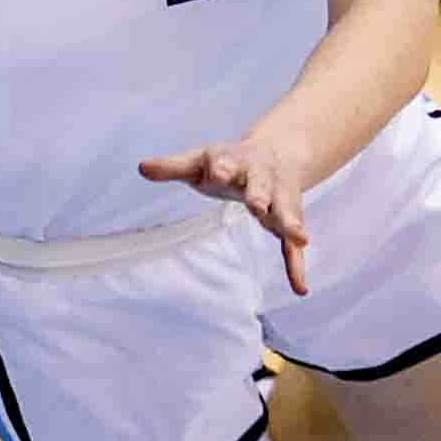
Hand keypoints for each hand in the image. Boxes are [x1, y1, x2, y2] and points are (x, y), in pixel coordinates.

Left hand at [138, 138, 315, 294]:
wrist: (277, 152)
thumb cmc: (227, 161)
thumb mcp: (200, 160)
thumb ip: (173, 166)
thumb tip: (141, 167)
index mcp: (236, 161)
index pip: (227, 163)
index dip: (222, 167)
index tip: (218, 171)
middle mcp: (262, 178)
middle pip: (262, 186)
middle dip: (260, 195)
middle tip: (257, 206)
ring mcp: (279, 199)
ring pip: (287, 211)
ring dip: (291, 224)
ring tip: (300, 238)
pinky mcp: (288, 220)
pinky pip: (293, 246)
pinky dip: (296, 265)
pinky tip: (300, 288)